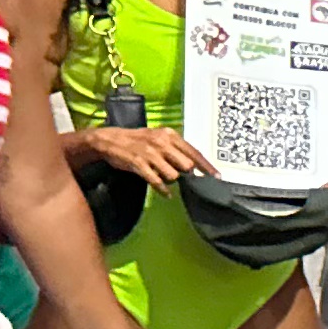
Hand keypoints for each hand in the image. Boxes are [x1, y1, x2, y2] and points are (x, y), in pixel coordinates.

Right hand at [81, 124, 210, 184]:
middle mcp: (162, 143)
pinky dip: (163, 189)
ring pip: (173, 174)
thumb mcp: (159, 139)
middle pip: (186, 165)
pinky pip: (157, 181)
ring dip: (171, 180)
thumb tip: (194, 165)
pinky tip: (165, 193)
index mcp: (170, 135)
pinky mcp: (139, 164)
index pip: (194, 152)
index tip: (216, 176)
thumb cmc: (138, 141)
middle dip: (187, 174)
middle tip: (183, 178)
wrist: (110, 140)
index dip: (206, 166)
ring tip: (163, 177)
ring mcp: (150, 153)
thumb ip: (176, 150)